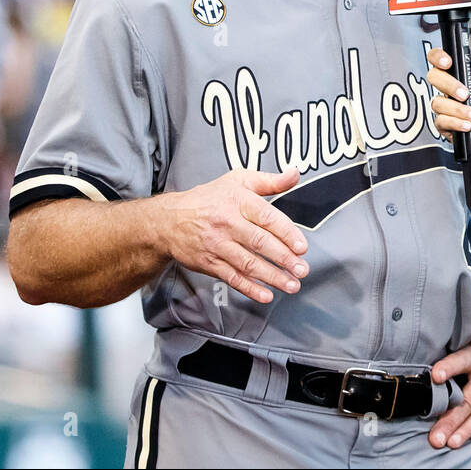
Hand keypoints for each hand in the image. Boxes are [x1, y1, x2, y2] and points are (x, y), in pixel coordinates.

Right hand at [153, 168, 307, 303]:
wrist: (168, 220)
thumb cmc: (209, 198)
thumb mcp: (238, 180)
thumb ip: (270, 181)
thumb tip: (295, 174)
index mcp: (238, 201)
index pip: (267, 217)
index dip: (286, 233)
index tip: (302, 246)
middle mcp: (227, 223)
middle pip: (259, 242)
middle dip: (284, 258)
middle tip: (301, 269)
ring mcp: (217, 244)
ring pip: (247, 263)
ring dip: (272, 277)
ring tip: (291, 284)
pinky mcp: (209, 263)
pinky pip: (232, 277)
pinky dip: (250, 288)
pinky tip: (266, 295)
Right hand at [425, 21, 470, 163]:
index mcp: (462, 72)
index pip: (439, 58)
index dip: (438, 57)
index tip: (447, 62)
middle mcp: (452, 87)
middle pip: (433, 77)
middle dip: (450, 86)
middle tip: (466, 94)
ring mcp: (448, 106)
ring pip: (436, 101)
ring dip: (459, 110)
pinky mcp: (446, 124)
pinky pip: (439, 120)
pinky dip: (456, 123)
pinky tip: (469, 126)